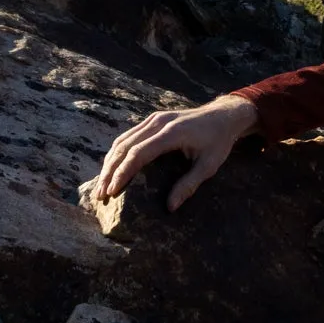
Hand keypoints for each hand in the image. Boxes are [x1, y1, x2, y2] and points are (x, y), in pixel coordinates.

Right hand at [94, 95, 258, 211]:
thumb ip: (189, 184)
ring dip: (110, 162)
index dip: (123, 173)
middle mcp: (158, 122)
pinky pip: (129, 136)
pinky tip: (112, 169)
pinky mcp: (152, 120)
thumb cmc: (218, 141)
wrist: (223, 115)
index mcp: (171, 133)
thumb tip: (170, 207)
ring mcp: (153, 119)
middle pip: (124, 146)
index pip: (138, 153)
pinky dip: (117, 153)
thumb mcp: (210, 165)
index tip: (113, 191)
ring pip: (123, 140)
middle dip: (110, 171)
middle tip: (100, 195)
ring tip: (102, 186)